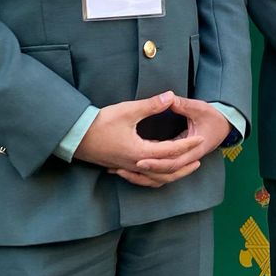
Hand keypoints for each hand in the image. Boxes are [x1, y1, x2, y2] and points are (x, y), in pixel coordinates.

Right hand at [74, 93, 201, 187]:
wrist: (75, 137)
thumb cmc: (100, 123)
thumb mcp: (127, 111)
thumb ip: (151, 105)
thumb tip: (170, 96)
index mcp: (140, 152)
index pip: (171, 151)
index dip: (188, 144)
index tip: (201, 139)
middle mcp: (136, 164)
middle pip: (167, 171)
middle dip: (185, 165)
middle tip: (200, 158)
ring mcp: (128, 168)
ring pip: (155, 178)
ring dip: (172, 174)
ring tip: (184, 168)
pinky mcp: (121, 167)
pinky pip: (143, 178)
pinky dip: (155, 177)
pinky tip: (158, 171)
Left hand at [118, 96, 230, 187]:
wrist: (226, 125)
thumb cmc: (213, 116)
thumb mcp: (199, 107)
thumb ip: (182, 104)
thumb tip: (168, 97)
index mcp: (195, 148)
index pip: (173, 161)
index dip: (155, 162)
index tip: (138, 159)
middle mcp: (190, 159)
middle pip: (165, 173)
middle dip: (144, 172)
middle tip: (123, 169)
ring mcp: (186, 162)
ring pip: (164, 178)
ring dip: (143, 178)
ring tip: (121, 173)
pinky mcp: (180, 161)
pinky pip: (163, 174)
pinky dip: (148, 175)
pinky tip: (132, 171)